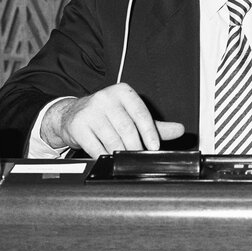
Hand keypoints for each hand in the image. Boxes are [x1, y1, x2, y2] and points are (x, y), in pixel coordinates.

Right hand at [40, 82, 184, 156]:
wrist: (72, 114)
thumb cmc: (106, 114)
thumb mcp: (131, 115)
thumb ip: (155, 124)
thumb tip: (179, 130)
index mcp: (123, 92)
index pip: (140, 113)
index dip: (149, 132)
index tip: (154, 147)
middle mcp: (106, 98)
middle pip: (127, 128)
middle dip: (135, 147)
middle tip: (139, 157)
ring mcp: (90, 111)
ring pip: (112, 139)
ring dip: (120, 153)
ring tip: (124, 158)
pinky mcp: (78, 125)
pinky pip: (95, 146)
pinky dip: (104, 155)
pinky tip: (107, 157)